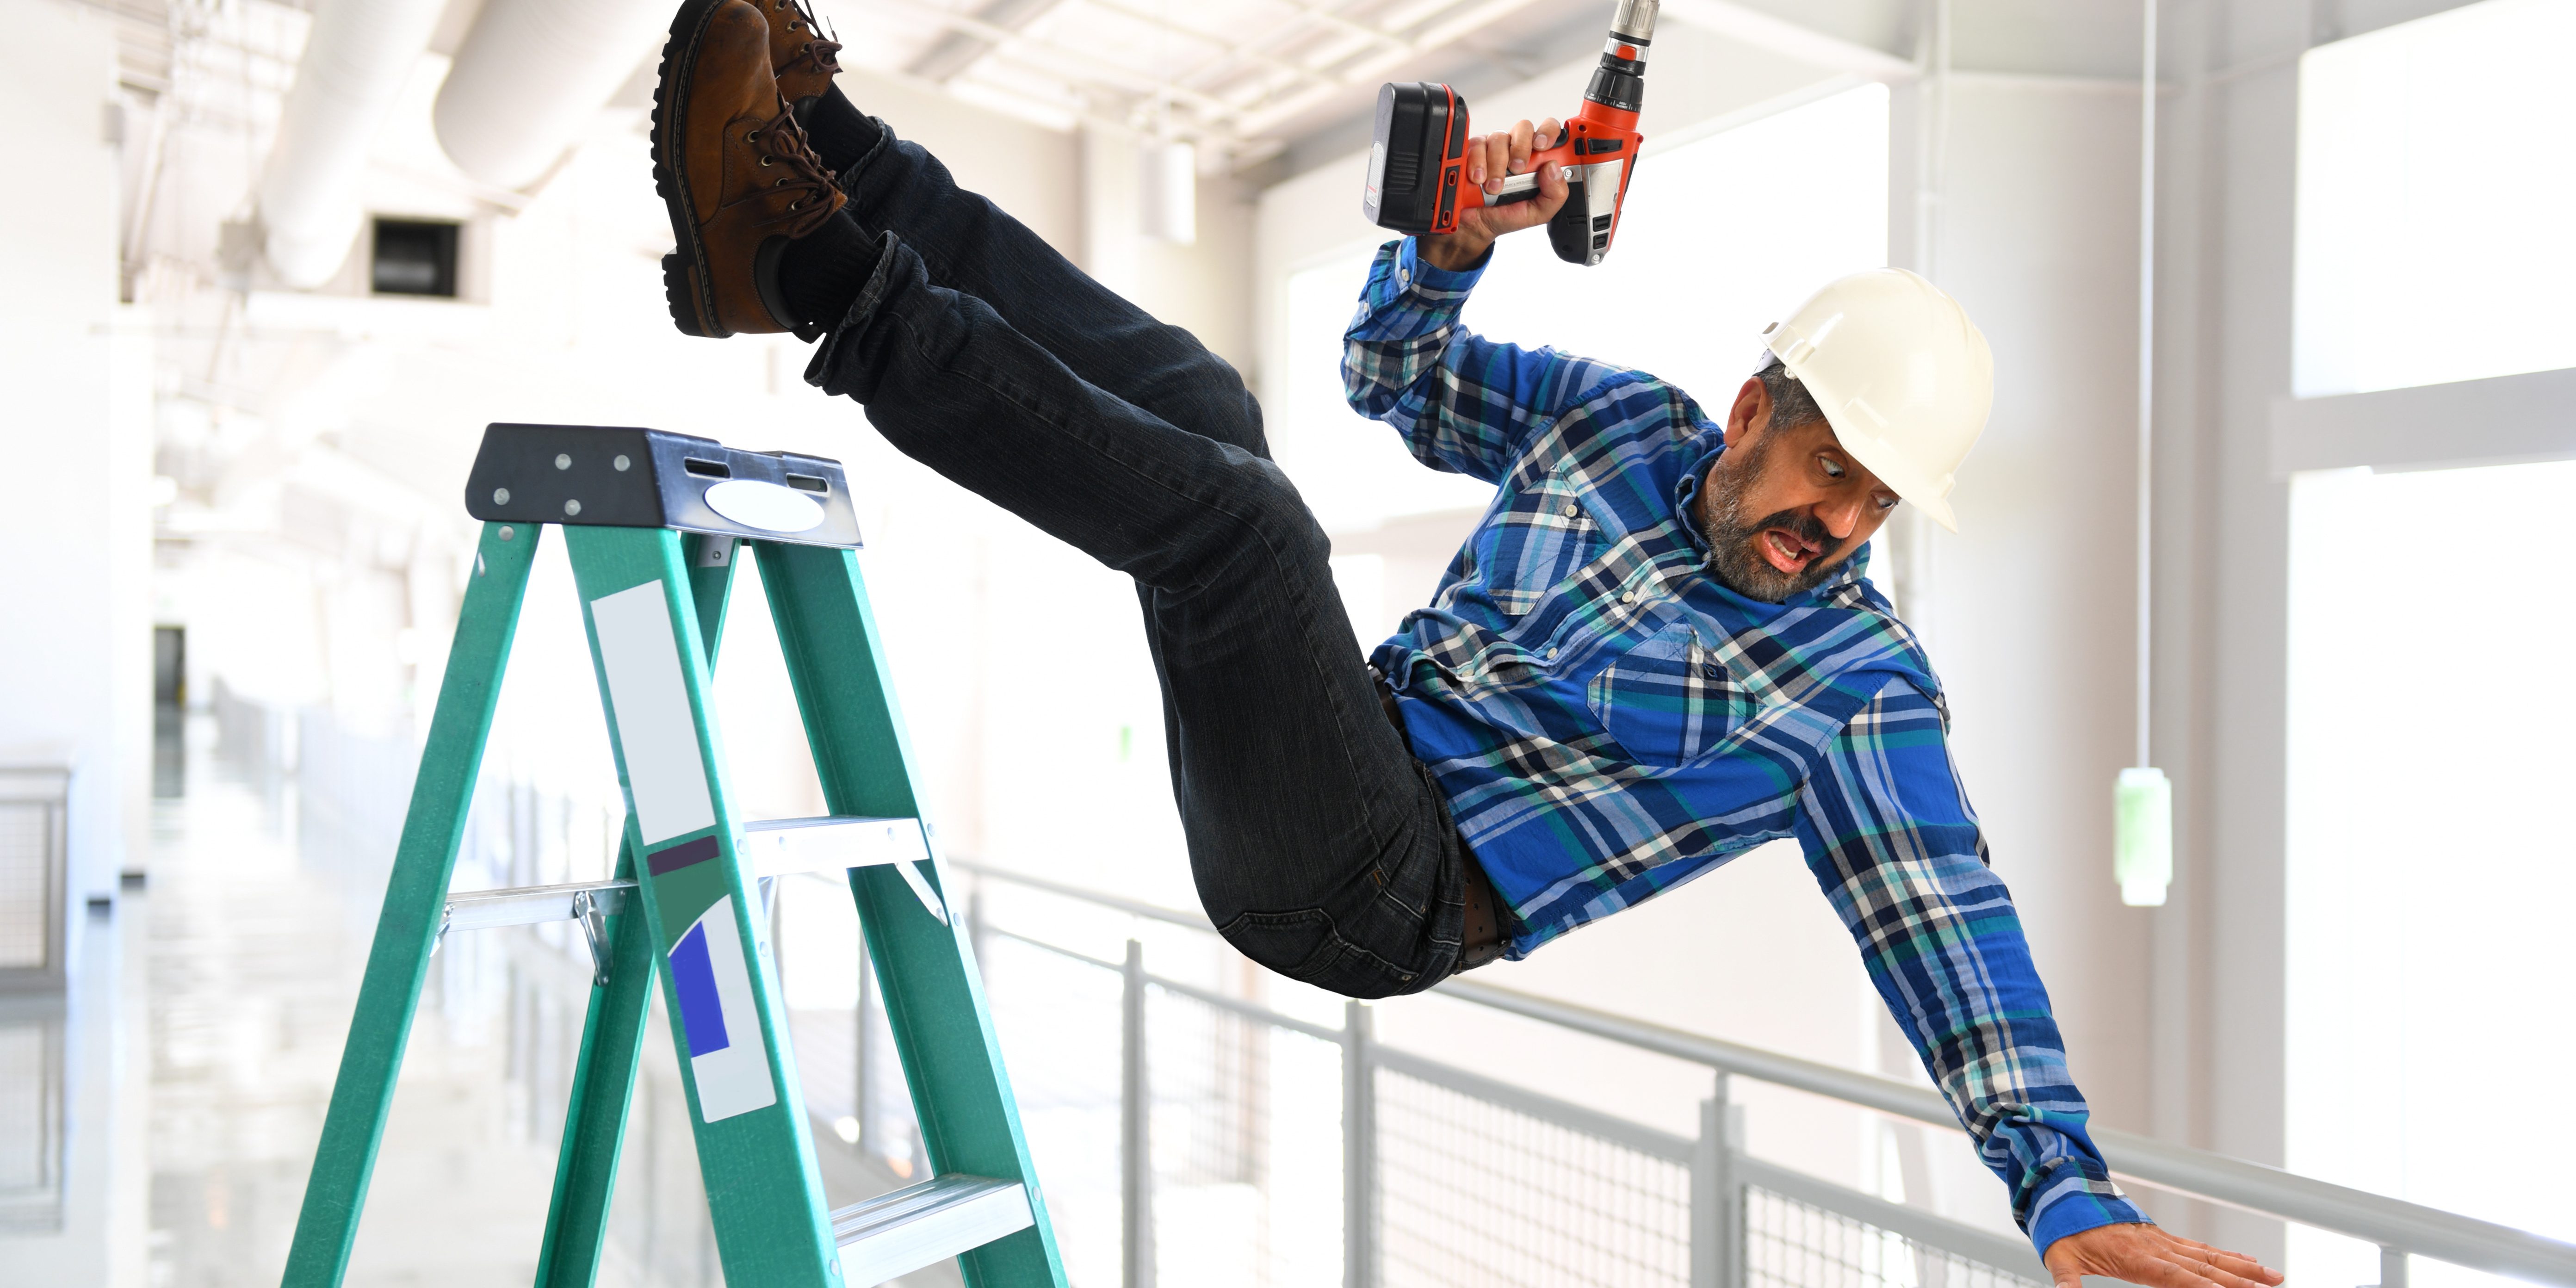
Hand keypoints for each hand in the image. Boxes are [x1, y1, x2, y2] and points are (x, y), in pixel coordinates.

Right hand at [1417, 117, 1570, 271]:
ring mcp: (1494, 148)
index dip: (1548, 132)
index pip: (1548, 133)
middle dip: (1521, 147)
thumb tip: (1553, 168)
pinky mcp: (1473, 151)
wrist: (1474, 227)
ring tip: (1494, 188)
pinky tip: (1478, 179)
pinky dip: (1477, 163)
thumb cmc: (1506, 215)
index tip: (1543, 145)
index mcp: (1536, 160)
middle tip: (1517, 169)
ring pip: (1499, 138)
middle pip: (1523, 128)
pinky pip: (1477, 145)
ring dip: (1497, 164)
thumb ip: (1555, 195)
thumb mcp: (1538, 213)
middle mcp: (1515, 149)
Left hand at [2044, 1222, 2282, 1287]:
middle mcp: (2156, 1247)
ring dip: (2243, 1268)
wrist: (2064, 1196)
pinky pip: (2200, 1248)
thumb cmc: (2064, 1230)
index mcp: (2134, 1256)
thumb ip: (2065, 1281)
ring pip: (2210, 1256)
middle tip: (2272, 1284)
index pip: (2174, 1275)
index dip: (2201, 1285)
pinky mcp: (2164, 1238)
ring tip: (2274, 1276)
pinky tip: (2248, 1261)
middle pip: (2204, 1267)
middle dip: (2239, 1279)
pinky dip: (2226, 1255)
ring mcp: (2163, 1241)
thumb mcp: (2059, 1258)